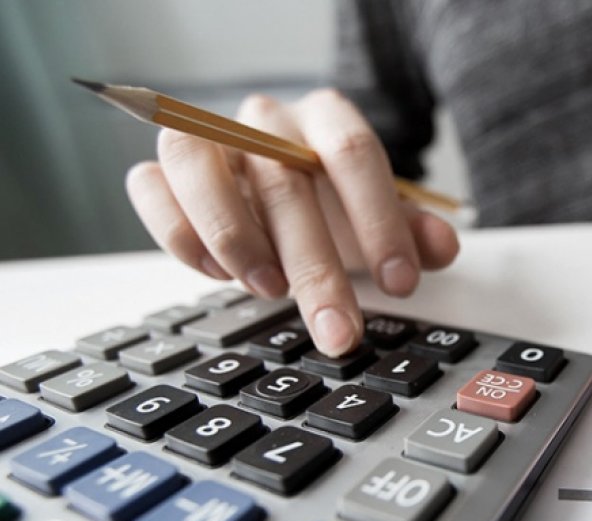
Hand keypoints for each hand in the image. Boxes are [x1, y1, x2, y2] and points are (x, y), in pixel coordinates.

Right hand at [126, 89, 459, 355]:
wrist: (281, 185)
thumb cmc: (333, 203)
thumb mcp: (379, 218)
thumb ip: (413, 232)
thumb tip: (442, 247)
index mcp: (327, 117)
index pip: (353, 153)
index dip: (378, 221)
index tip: (399, 284)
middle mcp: (265, 120)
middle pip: (284, 181)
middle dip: (316, 269)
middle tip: (339, 332)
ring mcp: (208, 138)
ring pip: (197, 165)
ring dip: (232, 236)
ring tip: (271, 293)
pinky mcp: (164, 169)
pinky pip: (150, 187)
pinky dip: (179, 235)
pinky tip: (219, 276)